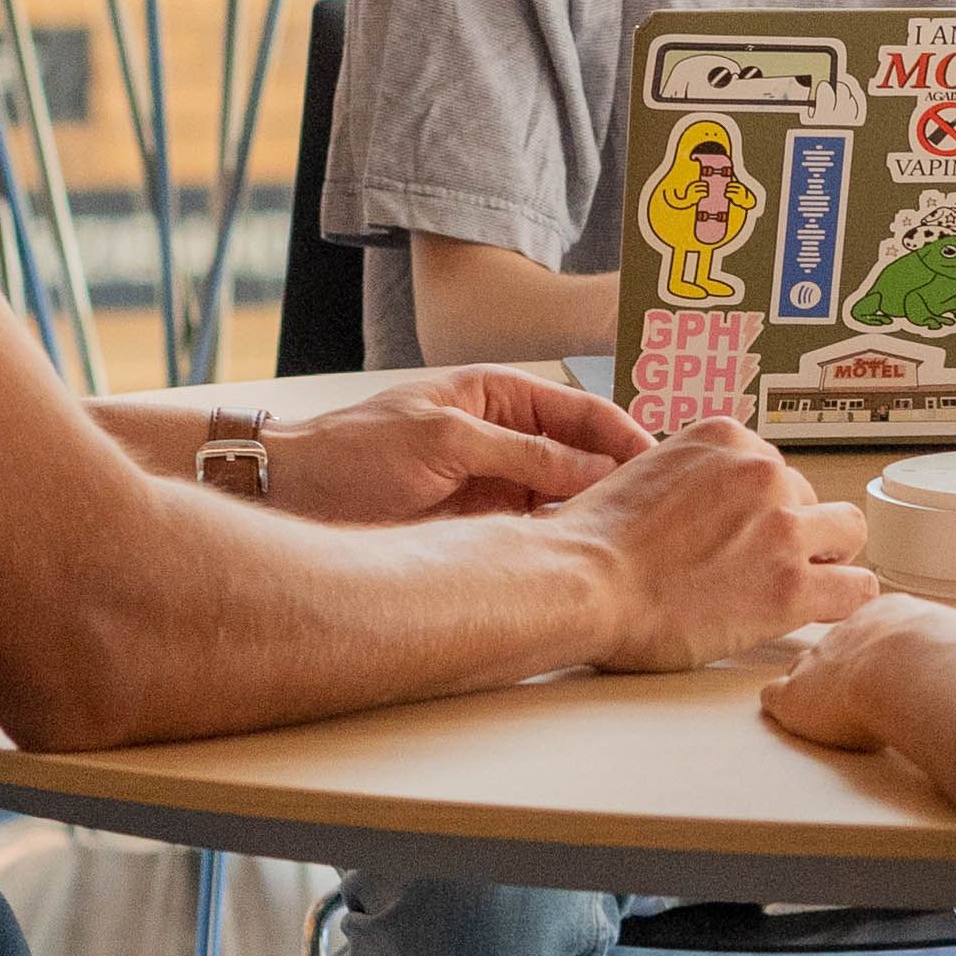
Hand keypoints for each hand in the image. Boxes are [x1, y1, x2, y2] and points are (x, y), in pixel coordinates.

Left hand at [268, 369, 645, 523]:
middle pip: (585, 456)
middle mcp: (507, 437)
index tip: (662, 468)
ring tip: (633, 542)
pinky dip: (562, 543)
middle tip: (662, 515)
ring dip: (595, 516)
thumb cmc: (355, 451)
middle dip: (622, 480)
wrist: (293, 495)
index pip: (585, 410)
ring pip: (567, 499)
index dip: (626, 436)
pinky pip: (538, 532)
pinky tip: (585, 561)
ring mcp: (497, 483)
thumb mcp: (445, 441)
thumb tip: (596, 468)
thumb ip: (524, 452)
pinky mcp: (483, 525)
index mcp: (501, 394)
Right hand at [554, 421, 873, 670]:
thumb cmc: (593, 542)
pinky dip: (845, 599)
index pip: (776, 467)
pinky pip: (858, 587)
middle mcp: (763, 471)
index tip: (744, 533)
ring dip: (826, 557)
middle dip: (791, 531)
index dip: (763, 506)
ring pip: (848, 532)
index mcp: (727, 438)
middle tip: (756, 568)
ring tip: (793, 585)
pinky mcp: (791, 586)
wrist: (581, 583)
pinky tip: (823, 610)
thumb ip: (695, 478)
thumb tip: (712, 500)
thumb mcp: (645, 471)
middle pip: (810, 499)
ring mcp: (782, 526)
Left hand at [759, 589, 955, 752]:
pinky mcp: (796, 696)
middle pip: (840, 642)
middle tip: (849, 677)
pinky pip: (778, 696)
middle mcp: (854, 632)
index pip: (882, 625)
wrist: (916, 673)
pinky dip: (781, 706)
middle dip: (842, 659)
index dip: (883, 644)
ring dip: (812, 682)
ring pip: (806, 666)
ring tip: (817, 696)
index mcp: (898, 616)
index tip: (888, 656)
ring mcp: (821, 660)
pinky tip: (782, 712)